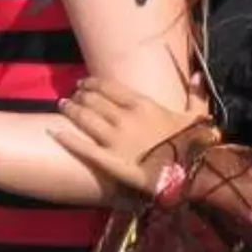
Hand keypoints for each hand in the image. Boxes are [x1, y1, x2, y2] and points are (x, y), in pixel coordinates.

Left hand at [49, 76, 206, 198]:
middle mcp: (124, 118)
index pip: (108, 87)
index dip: (92, 83)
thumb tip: (198, 75)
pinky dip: (66, 138)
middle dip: (79, 96)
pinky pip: (83, 147)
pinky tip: (53, 132)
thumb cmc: (195, 146)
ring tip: (63, 106)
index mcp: (142, 105)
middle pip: (93, 101)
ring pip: (85, 119)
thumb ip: (196, 94)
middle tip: (72, 96)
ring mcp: (115, 140)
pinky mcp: (109, 161)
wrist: (193, 176)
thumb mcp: (199, 117)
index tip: (83, 83)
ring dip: (71, 110)